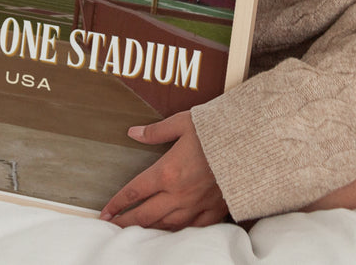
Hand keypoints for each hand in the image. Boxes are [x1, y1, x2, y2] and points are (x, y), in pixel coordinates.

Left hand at [99, 111, 227, 229]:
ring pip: (166, 225)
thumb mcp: (183, 123)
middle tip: (111, 227)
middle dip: (126, 222)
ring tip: (136, 232)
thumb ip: (156, 131)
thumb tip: (133, 132)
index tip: (105, 211)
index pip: (135, 191)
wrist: (250, 144)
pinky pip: (192, 228)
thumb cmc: (217, 131)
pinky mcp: (214, 211)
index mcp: (167, 172)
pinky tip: (170, 232)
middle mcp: (179, 193)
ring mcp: (197, 205)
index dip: (117, 203)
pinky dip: (178, 232)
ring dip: (148, 230)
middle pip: (145, 215)